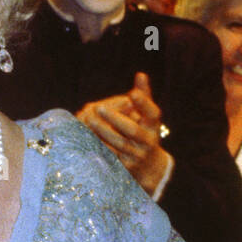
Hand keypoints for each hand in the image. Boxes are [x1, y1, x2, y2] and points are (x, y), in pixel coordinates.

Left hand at [76, 73, 170, 192]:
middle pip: (132, 130)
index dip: (144, 103)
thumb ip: (143, 96)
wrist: (149, 167)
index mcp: (153, 126)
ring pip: (119, 144)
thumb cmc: (145, 133)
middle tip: (98, 106)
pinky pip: (111, 156)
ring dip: (103, 132)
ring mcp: (137, 155)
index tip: (132, 93)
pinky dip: (100, 145)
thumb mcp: (147, 116)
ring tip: (89, 119)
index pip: (152, 114)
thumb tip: (140, 74)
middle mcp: (148, 141)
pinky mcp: (126, 167)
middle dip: (115, 118)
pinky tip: (88, 136)